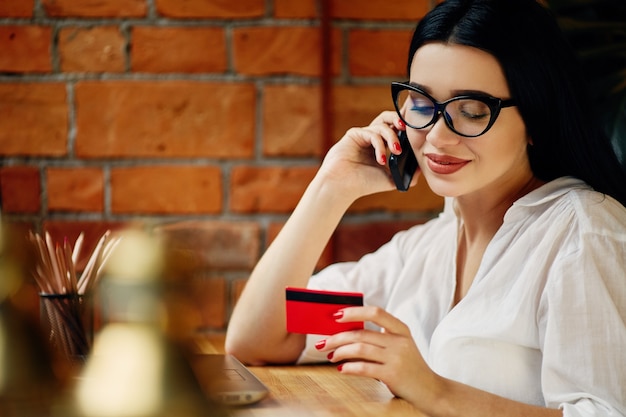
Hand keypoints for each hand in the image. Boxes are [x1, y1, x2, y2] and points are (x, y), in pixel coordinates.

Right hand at [316, 111, 414, 199]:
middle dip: (399, 119)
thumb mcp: (390, 179)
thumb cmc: (363, 184)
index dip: (405, 128)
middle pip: (387, 118)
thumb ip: (406, 174)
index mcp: (379, 145)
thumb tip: (421, 168)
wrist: (342, 187)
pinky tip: (381, 160)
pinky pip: (372, 134)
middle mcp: (371, 138)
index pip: (394, 129)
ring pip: (382, 125)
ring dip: (392, 138)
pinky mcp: (354, 134)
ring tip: (396, 152)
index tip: (416, 133)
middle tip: (407, 129)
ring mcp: (362, 135)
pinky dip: (380, 146)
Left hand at [316, 306, 439, 406]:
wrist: (431, 390)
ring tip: (331, 356)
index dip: (354, 312)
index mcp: (401, 329)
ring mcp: (397, 358)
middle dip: (337, 337)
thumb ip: (381, 337)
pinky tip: (341, 368)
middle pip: (361, 333)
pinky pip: (364, 367)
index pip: (375, 312)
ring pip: (359, 348)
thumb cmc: (410, 366)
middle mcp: (400, 341)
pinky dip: (348, 367)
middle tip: (323, 343)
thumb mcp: (400, 346)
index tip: (336, 315)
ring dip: (340, 352)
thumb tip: (346, 331)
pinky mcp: (392, 375)